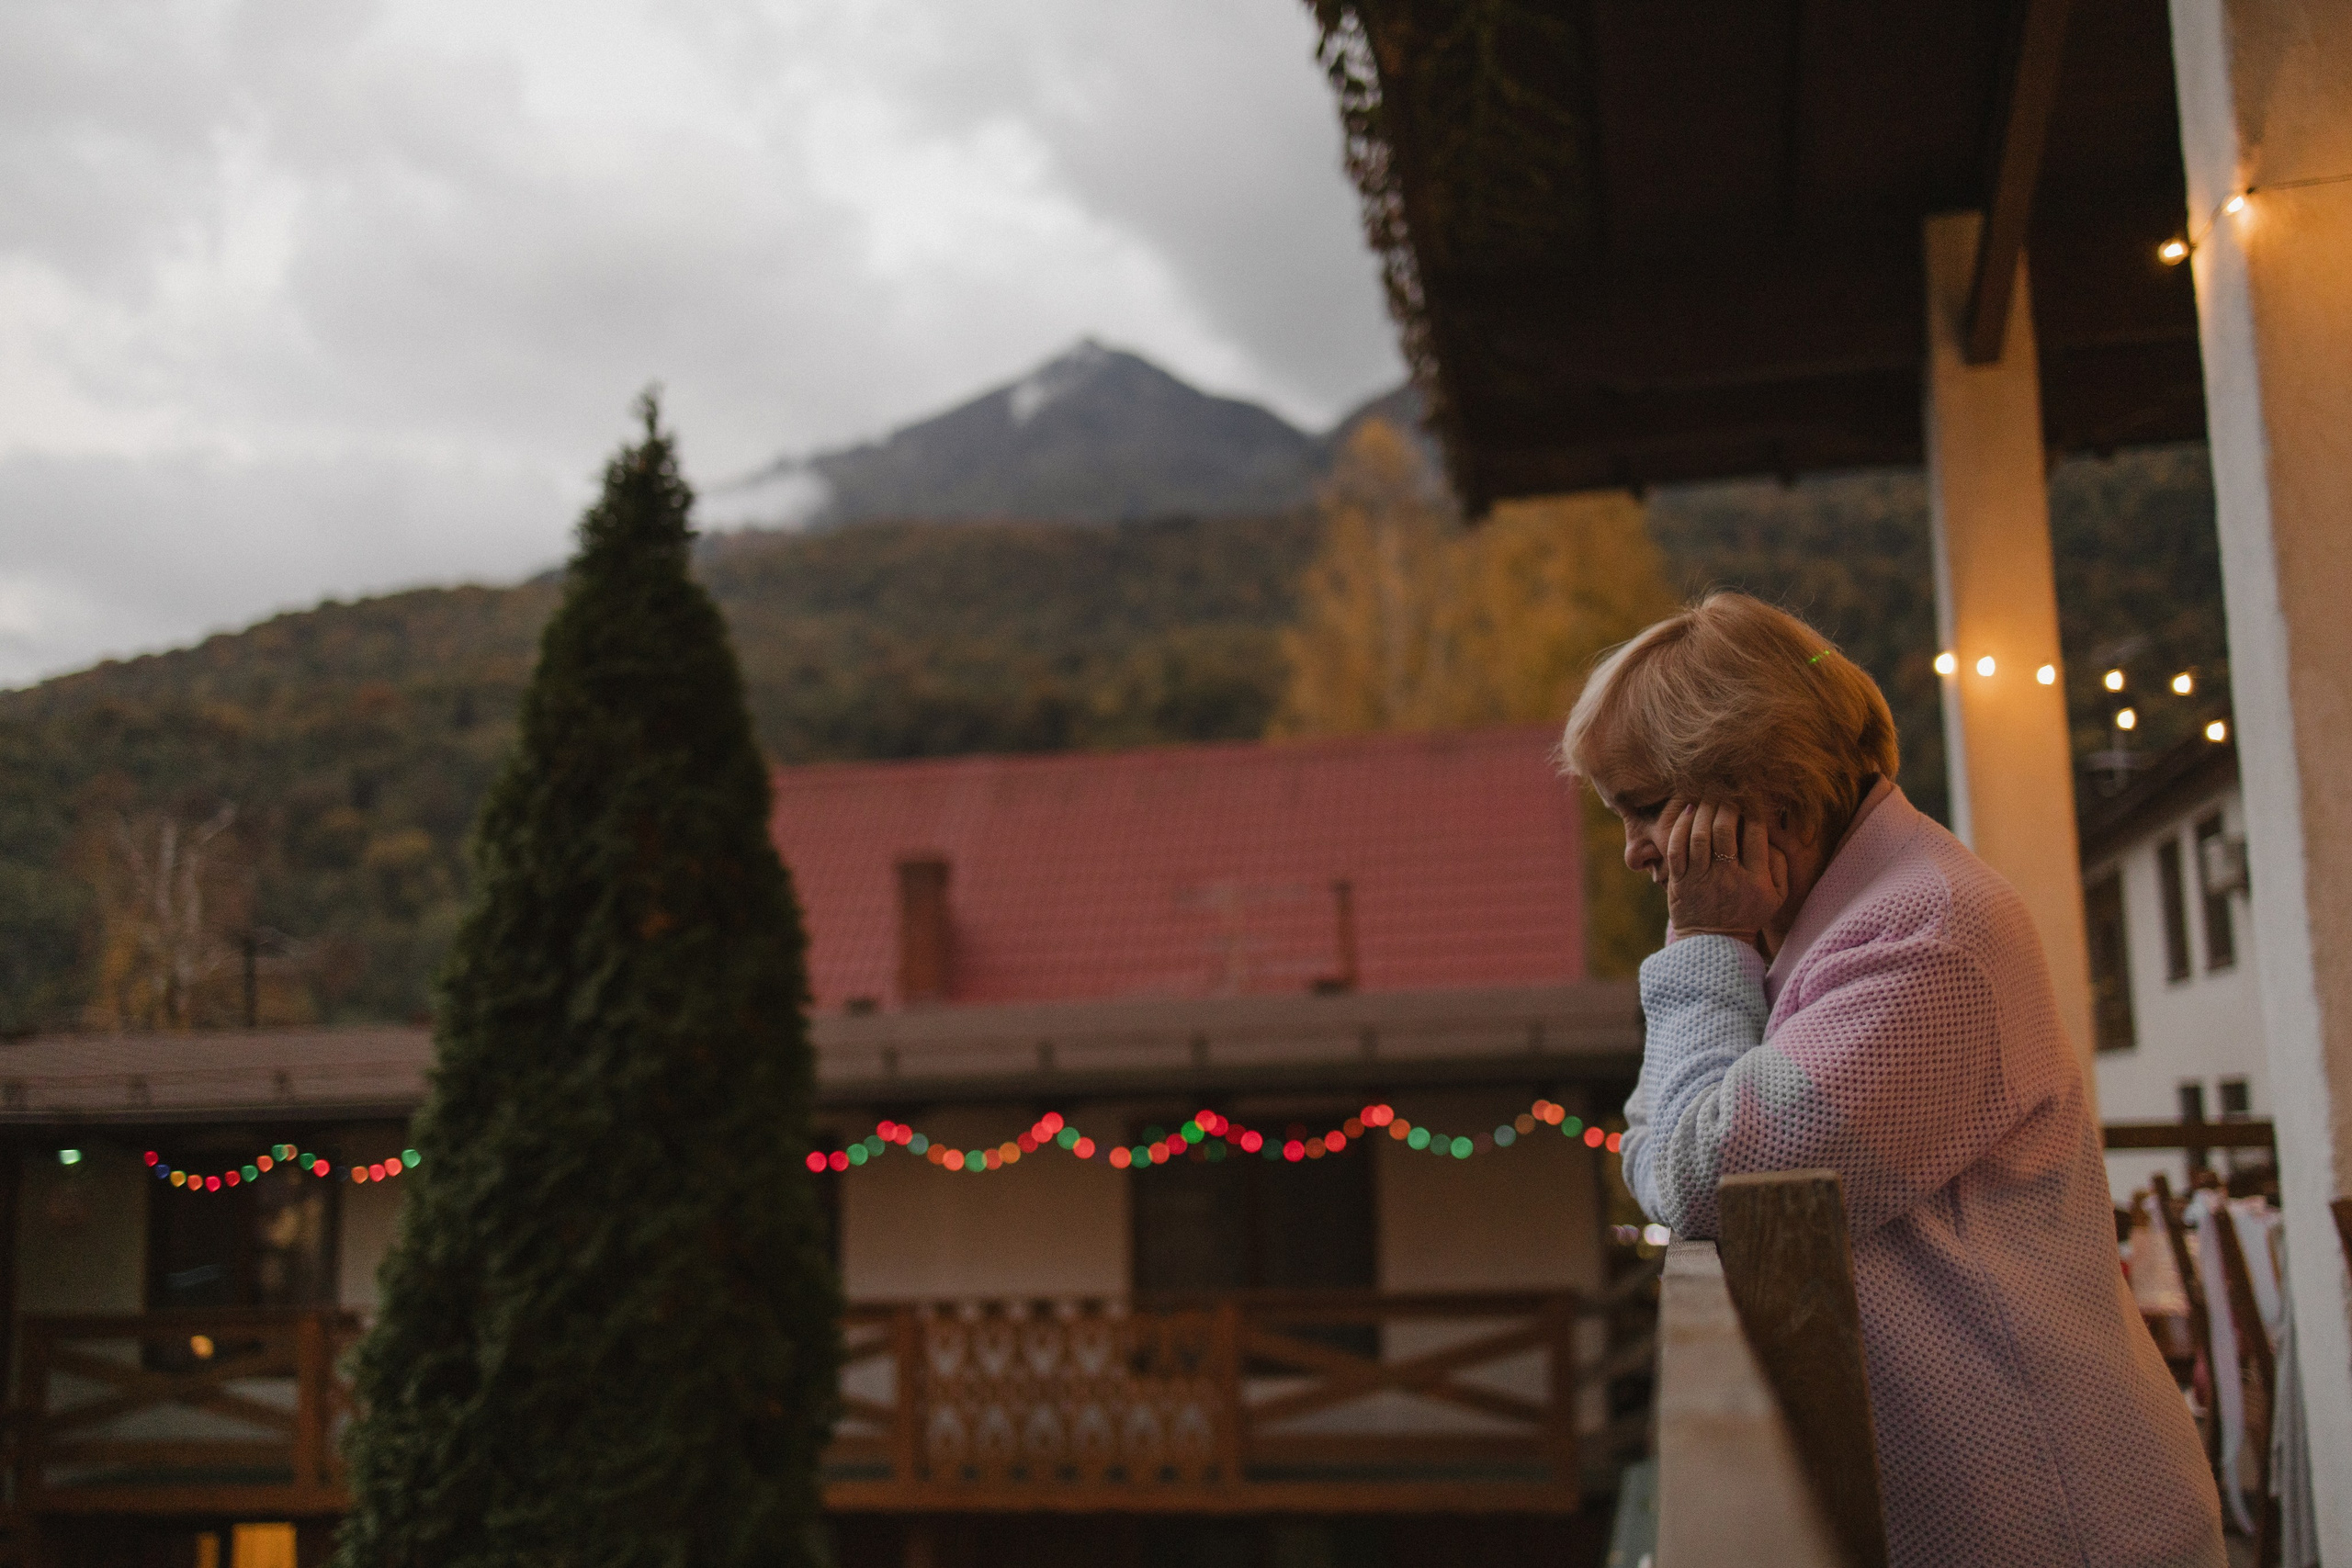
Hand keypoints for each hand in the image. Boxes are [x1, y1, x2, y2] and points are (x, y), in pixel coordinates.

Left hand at [1663, 799, 1787, 942]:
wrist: (1715, 945)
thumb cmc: (1749, 913)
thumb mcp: (1777, 896)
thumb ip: (1779, 864)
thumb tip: (1771, 834)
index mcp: (1756, 879)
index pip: (1755, 834)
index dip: (1753, 810)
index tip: (1751, 798)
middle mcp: (1728, 878)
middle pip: (1724, 830)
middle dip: (1725, 804)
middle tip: (1726, 792)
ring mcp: (1701, 879)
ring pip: (1699, 836)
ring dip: (1703, 810)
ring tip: (1707, 797)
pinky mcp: (1680, 882)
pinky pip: (1676, 848)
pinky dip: (1681, 826)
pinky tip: (1689, 812)